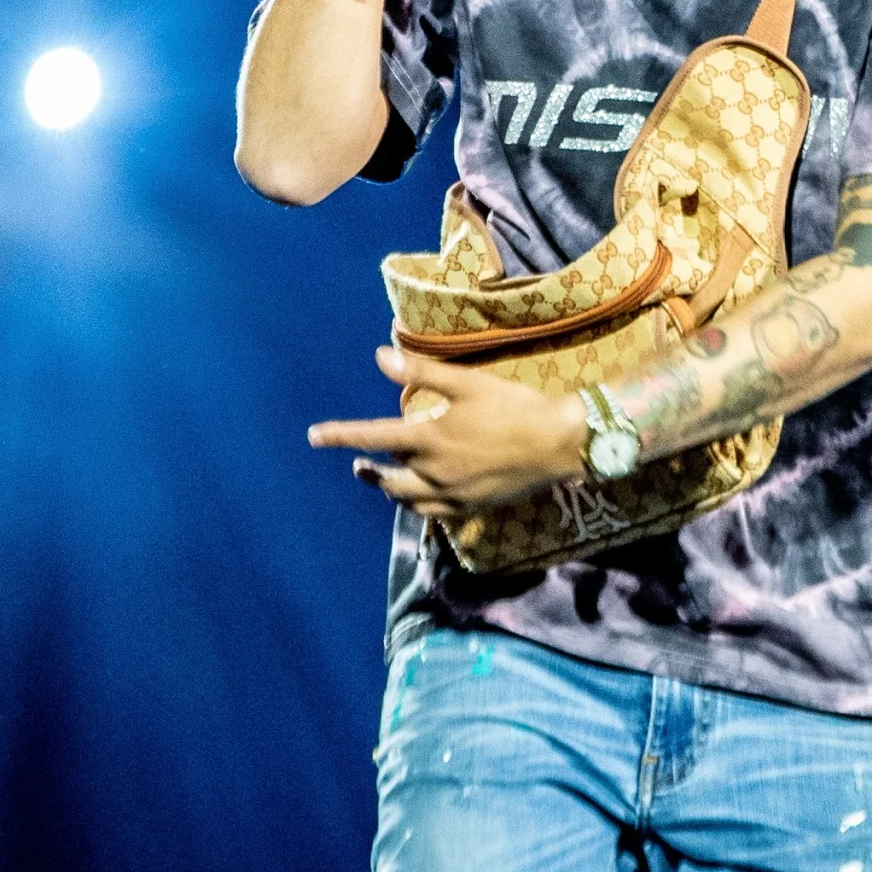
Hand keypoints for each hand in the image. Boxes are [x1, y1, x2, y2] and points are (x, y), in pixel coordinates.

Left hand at [308, 346, 585, 519]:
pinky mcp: (472, 507)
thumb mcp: (467, 382)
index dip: (340, 435)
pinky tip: (421, 497)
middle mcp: (435, 473)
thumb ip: (421, 372)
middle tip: (356, 464)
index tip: (313, 436)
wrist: (558, 444)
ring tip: (383, 480)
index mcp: (430, 439)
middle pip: (387, 477)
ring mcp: (453, 495)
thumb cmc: (513, 406)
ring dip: (390, 488)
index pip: (372, 437)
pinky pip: (433, 515)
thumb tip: (381, 357)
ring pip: (408, 500)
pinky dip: (418, 506)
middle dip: (368, 470)